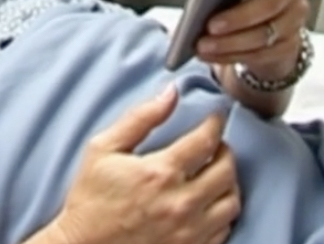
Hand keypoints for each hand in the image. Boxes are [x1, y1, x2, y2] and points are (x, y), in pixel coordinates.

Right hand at [51, 87, 240, 243]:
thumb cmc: (91, 198)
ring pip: (231, 202)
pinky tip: (209, 201)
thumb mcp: (104, 148)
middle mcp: (181, 203)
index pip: (205, 140)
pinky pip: (224, 229)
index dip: (215, 123)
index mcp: (160, 173)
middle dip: (225, 150)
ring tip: (215, 171)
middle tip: (215, 143)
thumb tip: (171, 93)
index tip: (215, 117)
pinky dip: (222, 211)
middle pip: (226, 170)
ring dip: (228, 181)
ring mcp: (189, 232)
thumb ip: (141, 117)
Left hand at [195, 0, 309, 81]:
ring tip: (204, 44)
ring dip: (231, 42)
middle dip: (239, 17)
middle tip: (211, 25)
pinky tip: (213, 54)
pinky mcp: (290, 44)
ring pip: (266, 34)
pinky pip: (262, 54)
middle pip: (271, 2)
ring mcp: (295, 16)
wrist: (266, 15)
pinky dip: (232, 55)